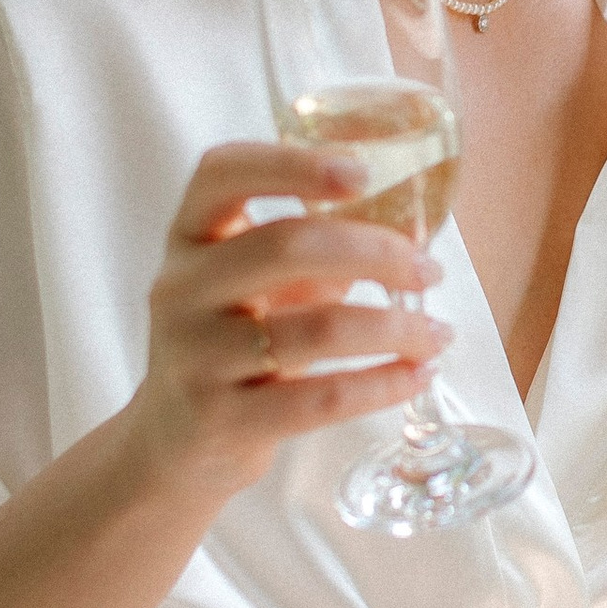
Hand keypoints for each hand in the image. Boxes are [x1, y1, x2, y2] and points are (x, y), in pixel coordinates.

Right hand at [125, 141, 448, 498]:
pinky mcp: (221, 419)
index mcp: (190, 237)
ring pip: (317, 330)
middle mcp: (181, 289)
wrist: (169, 444)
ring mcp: (195, 356)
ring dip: (397, 328)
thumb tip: (411, 234)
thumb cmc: (231, 345)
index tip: (363, 173)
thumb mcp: (258, 286)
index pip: (223, 172)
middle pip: (285, 247)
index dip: (292, 163)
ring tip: (437, 334)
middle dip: (376, 253)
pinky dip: (383, 384)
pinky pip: (321, 399)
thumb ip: (317, 250)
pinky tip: (418, 375)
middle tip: (430, 270)